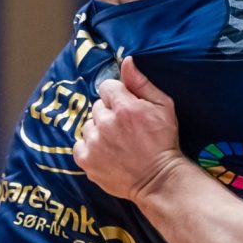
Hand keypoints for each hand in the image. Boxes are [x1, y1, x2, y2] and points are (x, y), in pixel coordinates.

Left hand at [73, 58, 181, 199]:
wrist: (158, 179)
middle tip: (124, 128)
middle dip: (109, 114)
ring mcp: (94, 143)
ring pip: (88, 125)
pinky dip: (89, 148)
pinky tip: (106, 153)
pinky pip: (79, 145)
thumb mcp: (163, 106)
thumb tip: (126, 62)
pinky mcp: (86, 160)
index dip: (117, 96)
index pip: (106, 87)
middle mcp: (105, 123)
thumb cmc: (164, 142)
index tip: (126, 107)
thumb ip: (141, 83)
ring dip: (99, 131)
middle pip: (97, 106)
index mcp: (124, 107)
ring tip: (116, 143)